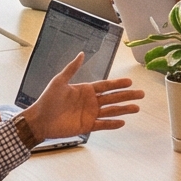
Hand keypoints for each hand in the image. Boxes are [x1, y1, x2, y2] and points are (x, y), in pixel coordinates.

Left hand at [17, 51, 142, 146]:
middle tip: (141, 94)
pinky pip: (103, 125)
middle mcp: (90, 102)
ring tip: (137, 108)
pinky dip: (113, 124)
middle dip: (127, 96)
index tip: (130, 82)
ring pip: (111, 111)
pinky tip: (123, 122)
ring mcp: (90, 114)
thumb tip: (81, 54)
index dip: (118, 84)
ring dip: (124, 109)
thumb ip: (72, 68)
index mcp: (85, 90)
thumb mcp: (59, 81)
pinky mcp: (87, 126)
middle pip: (113, 97)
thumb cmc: (47, 100)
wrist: (39, 120)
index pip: (106, 86)